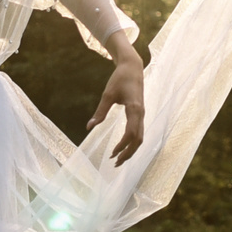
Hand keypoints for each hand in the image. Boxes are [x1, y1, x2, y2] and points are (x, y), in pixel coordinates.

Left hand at [89, 39, 146, 166]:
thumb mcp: (108, 94)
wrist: (133, 68)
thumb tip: (89, 127)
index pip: (131, 133)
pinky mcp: (140, 114)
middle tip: (115, 163)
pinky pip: (139, 132)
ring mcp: (142, 114)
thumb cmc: (120, 79)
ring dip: (130, 150)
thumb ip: (100, 112)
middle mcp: (141, 114)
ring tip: (118, 159)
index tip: (112, 153)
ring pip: (140, 138)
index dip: (123, 145)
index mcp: (134, 109)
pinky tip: (123, 148)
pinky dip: (132, 143)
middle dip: (128, 153)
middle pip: (138, 140)